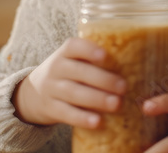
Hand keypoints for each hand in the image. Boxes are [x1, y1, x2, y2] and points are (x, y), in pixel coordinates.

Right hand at [11, 37, 126, 127]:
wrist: (33, 93)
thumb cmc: (67, 73)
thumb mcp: (73, 61)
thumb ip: (94, 60)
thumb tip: (134, 61)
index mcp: (64, 53)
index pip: (73, 46)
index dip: (88, 50)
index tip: (104, 55)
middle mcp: (56, 68)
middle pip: (78, 72)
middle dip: (102, 79)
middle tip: (124, 87)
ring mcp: (51, 89)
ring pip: (74, 93)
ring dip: (96, 99)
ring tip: (116, 104)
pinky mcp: (50, 108)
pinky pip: (66, 113)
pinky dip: (82, 118)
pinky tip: (97, 121)